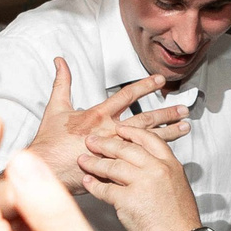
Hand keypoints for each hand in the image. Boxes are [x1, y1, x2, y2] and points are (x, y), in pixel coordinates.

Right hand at [23, 58, 185, 193]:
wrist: (45, 170)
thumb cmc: (49, 141)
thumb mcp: (55, 107)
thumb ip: (62, 83)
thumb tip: (59, 60)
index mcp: (98, 115)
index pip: (127, 95)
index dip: (145, 86)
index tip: (161, 80)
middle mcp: (110, 131)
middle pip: (145, 120)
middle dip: (166, 113)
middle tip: (184, 109)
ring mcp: (114, 152)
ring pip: (147, 141)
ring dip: (168, 134)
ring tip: (186, 128)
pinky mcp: (114, 169)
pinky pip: (139, 163)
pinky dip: (155, 159)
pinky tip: (169, 156)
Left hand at [79, 119, 204, 230]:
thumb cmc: (179, 221)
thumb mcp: (177, 186)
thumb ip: (161, 172)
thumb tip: (144, 166)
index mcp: (170, 165)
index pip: (148, 139)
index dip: (131, 132)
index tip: (119, 129)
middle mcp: (157, 170)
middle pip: (126, 149)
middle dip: (106, 143)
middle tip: (93, 141)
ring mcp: (142, 183)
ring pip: (112, 166)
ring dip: (94, 163)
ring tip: (83, 160)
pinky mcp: (128, 200)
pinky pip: (105, 189)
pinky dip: (93, 185)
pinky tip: (88, 182)